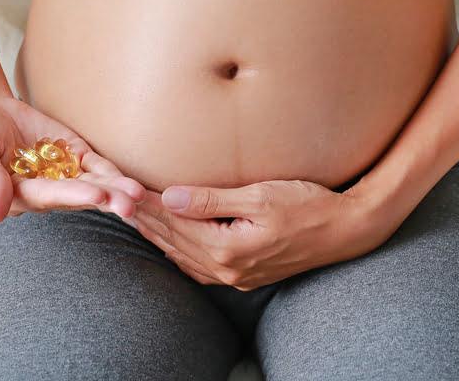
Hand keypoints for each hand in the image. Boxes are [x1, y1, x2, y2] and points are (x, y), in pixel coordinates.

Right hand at [0, 94, 145, 223]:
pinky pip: (97, 166)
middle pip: (79, 196)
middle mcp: (47, 190)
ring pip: (93, 184)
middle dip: (105, 200)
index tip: (97, 195)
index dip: (74, 195)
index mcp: (21, 195)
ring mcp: (63, 174)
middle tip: (130, 205)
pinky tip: (133, 183)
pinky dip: (114, 173)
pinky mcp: (74, 155)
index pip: (50, 196)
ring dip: (116, 190)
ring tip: (138, 195)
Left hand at [123, 179, 387, 290]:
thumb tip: (170, 196)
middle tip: (111, 194)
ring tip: (128, 212)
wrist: (348, 231)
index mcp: (226, 249)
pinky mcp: (243, 273)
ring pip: (180, 253)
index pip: (172, 221)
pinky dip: (175, 246)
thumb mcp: (261, 195)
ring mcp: (234, 275)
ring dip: (154, 232)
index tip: (118, 183)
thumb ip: (213, 199)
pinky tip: (166, 236)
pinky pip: (196, 262)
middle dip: (140, 217)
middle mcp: (225, 268)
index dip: (143, 201)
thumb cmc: (309, 206)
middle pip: (170, 240)